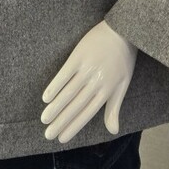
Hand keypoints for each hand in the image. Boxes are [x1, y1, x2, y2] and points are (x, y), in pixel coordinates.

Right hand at [41, 20, 137, 142]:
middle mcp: (96, 82)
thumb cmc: (124, 59)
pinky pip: (64, 73)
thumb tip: (113, 131)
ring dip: (56, 107)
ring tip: (44, 120)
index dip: (74, 126)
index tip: (62, 138)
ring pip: (68, 92)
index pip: (88, 113)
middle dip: (61, 121)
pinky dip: (55, 86)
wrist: (122, 30)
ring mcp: (87, 68)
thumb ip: (114, 108)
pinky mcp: (79, 55)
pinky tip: (46, 97)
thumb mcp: (123, 85)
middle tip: (48, 135)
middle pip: (76, 105)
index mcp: (107, 90)